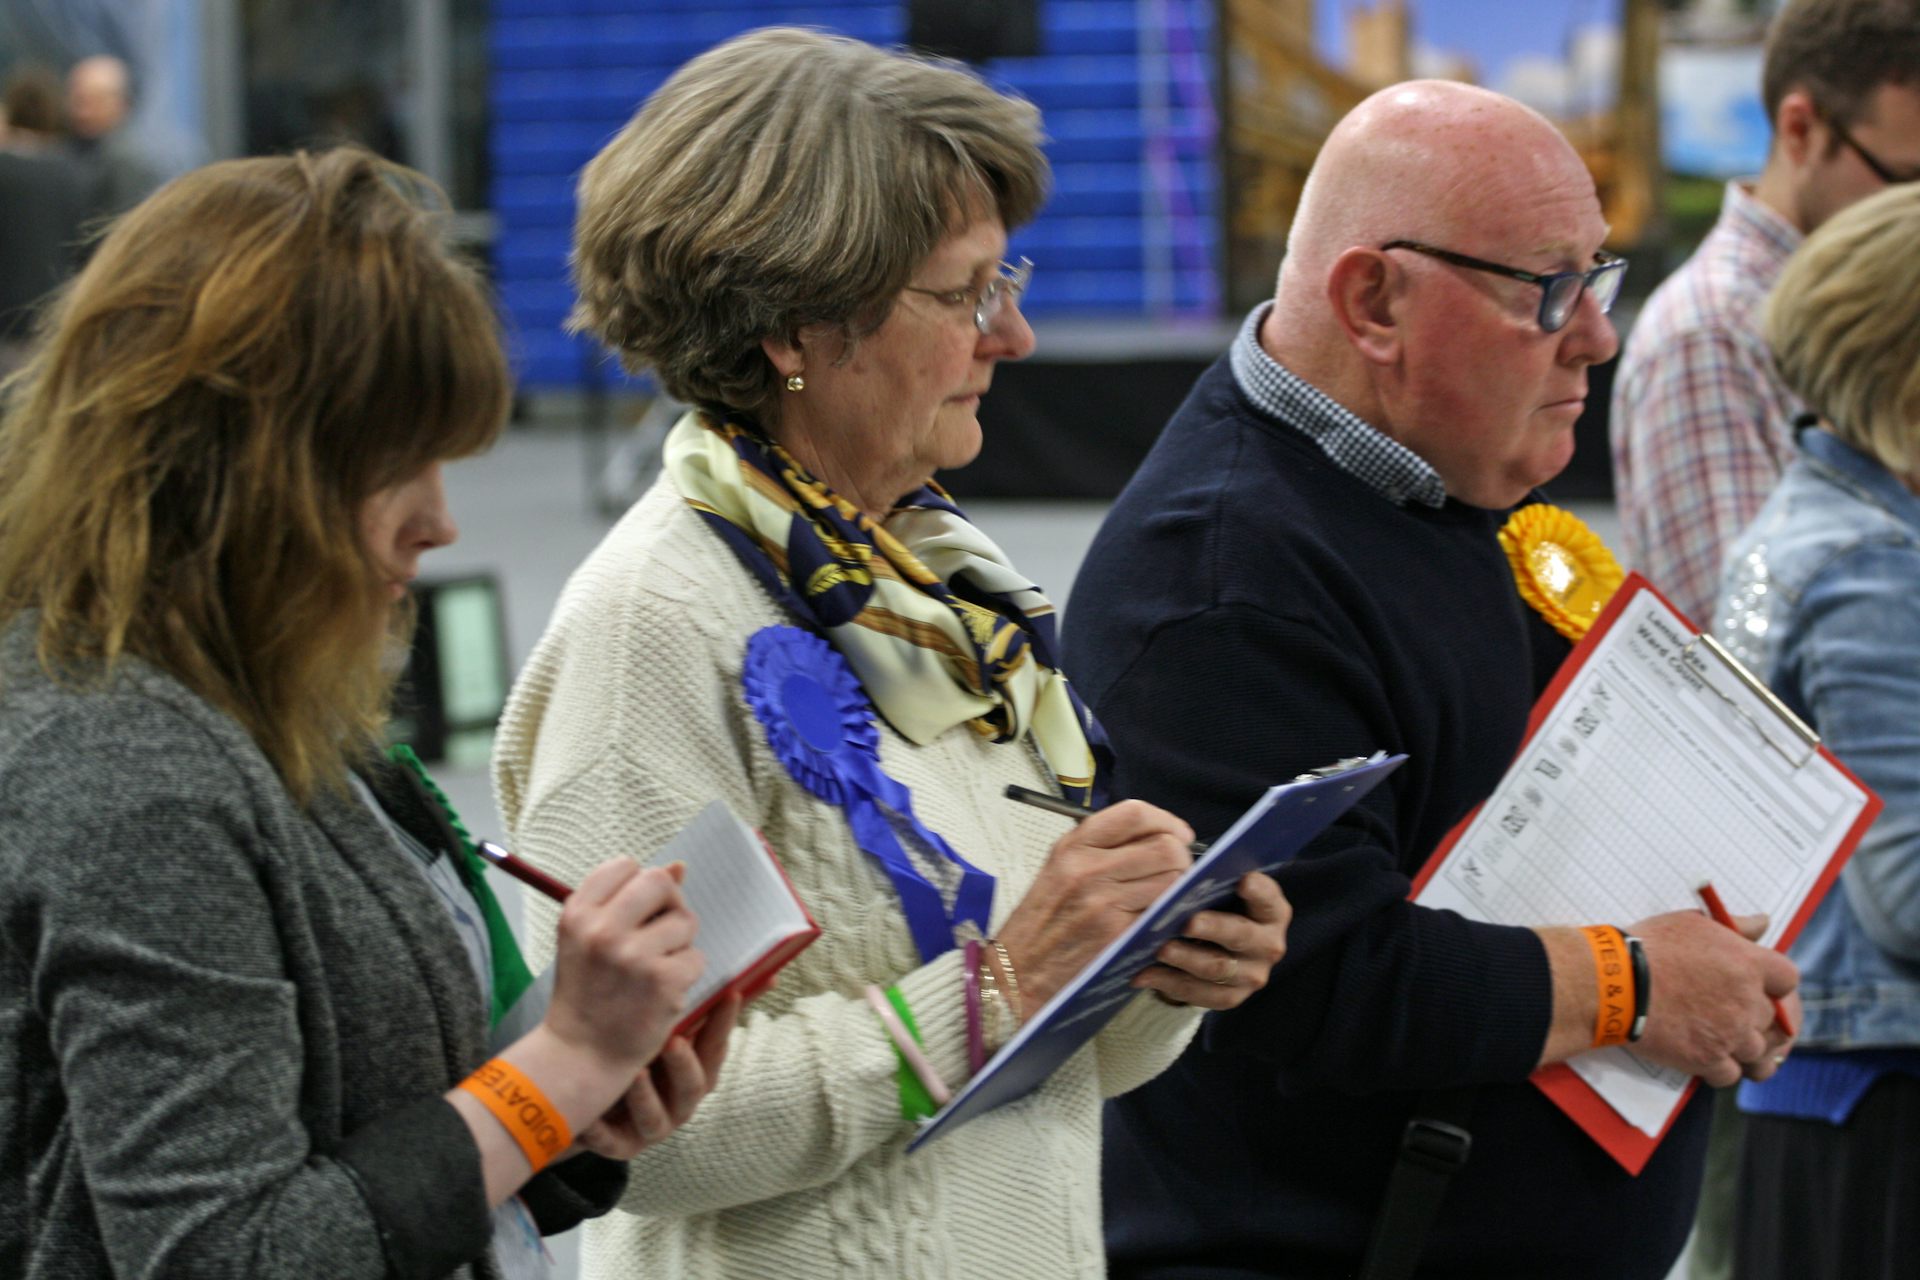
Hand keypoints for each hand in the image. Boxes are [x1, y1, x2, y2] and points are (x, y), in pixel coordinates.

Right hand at [545, 859, 704, 1074]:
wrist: (580, 1054)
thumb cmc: (588, 992)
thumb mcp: (590, 939)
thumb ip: (627, 899)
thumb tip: (679, 865)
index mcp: (578, 913)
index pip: (625, 865)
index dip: (638, 885)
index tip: (636, 912)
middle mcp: (602, 930)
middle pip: (660, 882)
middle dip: (669, 904)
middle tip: (660, 932)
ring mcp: (633, 956)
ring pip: (685, 921)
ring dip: (680, 944)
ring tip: (656, 968)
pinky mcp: (662, 982)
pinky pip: (696, 958)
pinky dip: (686, 974)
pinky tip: (662, 992)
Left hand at [575, 993, 740, 1158]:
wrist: (596, 1097)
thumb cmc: (638, 1054)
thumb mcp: (667, 1030)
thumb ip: (701, 1004)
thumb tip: (759, 972)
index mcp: (696, 1071)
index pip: (716, 1047)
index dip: (724, 1023)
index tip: (728, 995)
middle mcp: (680, 1101)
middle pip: (694, 1086)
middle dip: (685, 1065)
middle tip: (675, 1041)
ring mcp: (652, 1126)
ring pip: (655, 1118)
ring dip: (647, 1097)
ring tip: (636, 1072)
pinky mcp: (621, 1145)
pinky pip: (613, 1143)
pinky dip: (603, 1131)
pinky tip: (593, 1116)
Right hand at [996, 800, 1194, 1009]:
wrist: (1017, 972)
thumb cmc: (1042, 922)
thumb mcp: (1059, 869)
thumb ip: (1100, 847)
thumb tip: (1155, 836)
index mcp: (1073, 846)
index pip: (1134, 813)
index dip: (1167, 822)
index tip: (1179, 835)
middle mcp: (1088, 867)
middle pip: (1164, 847)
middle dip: (1182, 858)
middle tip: (1179, 871)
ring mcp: (1104, 901)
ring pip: (1171, 880)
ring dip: (1178, 888)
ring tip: (1165, 898)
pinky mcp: (1117, 932)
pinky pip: (1162, 913)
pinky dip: (1167, 915)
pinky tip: (1155, 920)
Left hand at [1133, 872, 1290, 1008]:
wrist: (1219, 943)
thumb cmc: (1219, 905)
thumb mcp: (1223, 889)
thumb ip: (1213, 881)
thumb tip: (1186, 878)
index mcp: (1271, 912)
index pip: (1269, 898)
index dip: (1258, 891)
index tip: (1244, 881)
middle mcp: (1268, 946)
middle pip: (1242, 936)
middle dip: (1214, 929)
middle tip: (1187, 923)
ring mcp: (1252, 975)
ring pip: (1218, 969)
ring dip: (1186, 960)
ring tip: (1159, 950)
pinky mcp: (1230, 996)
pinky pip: (1200, 994)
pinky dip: (1170, 984)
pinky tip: (1145, 974)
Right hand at [1628, 909, 1797, 1087]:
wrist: (1614, 982)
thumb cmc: (1649, 947)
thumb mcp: (1692, 923)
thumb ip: (1736, 926)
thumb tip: (1762, 922)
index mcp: (1748, 963)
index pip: (1787, 979)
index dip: (1774, 985)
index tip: (1759, 986)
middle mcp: (1747, 1001)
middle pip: (1773, 1019)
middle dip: (1753, 1017)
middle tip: (1728, 1013)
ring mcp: (1730, 1034)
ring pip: (1756, 1050)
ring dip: (1740, 1045)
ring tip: (1717, 1037)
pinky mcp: (1708, 1059)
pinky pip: (1730, 1074)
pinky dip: (1719, 1069)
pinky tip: (1705, 1057)